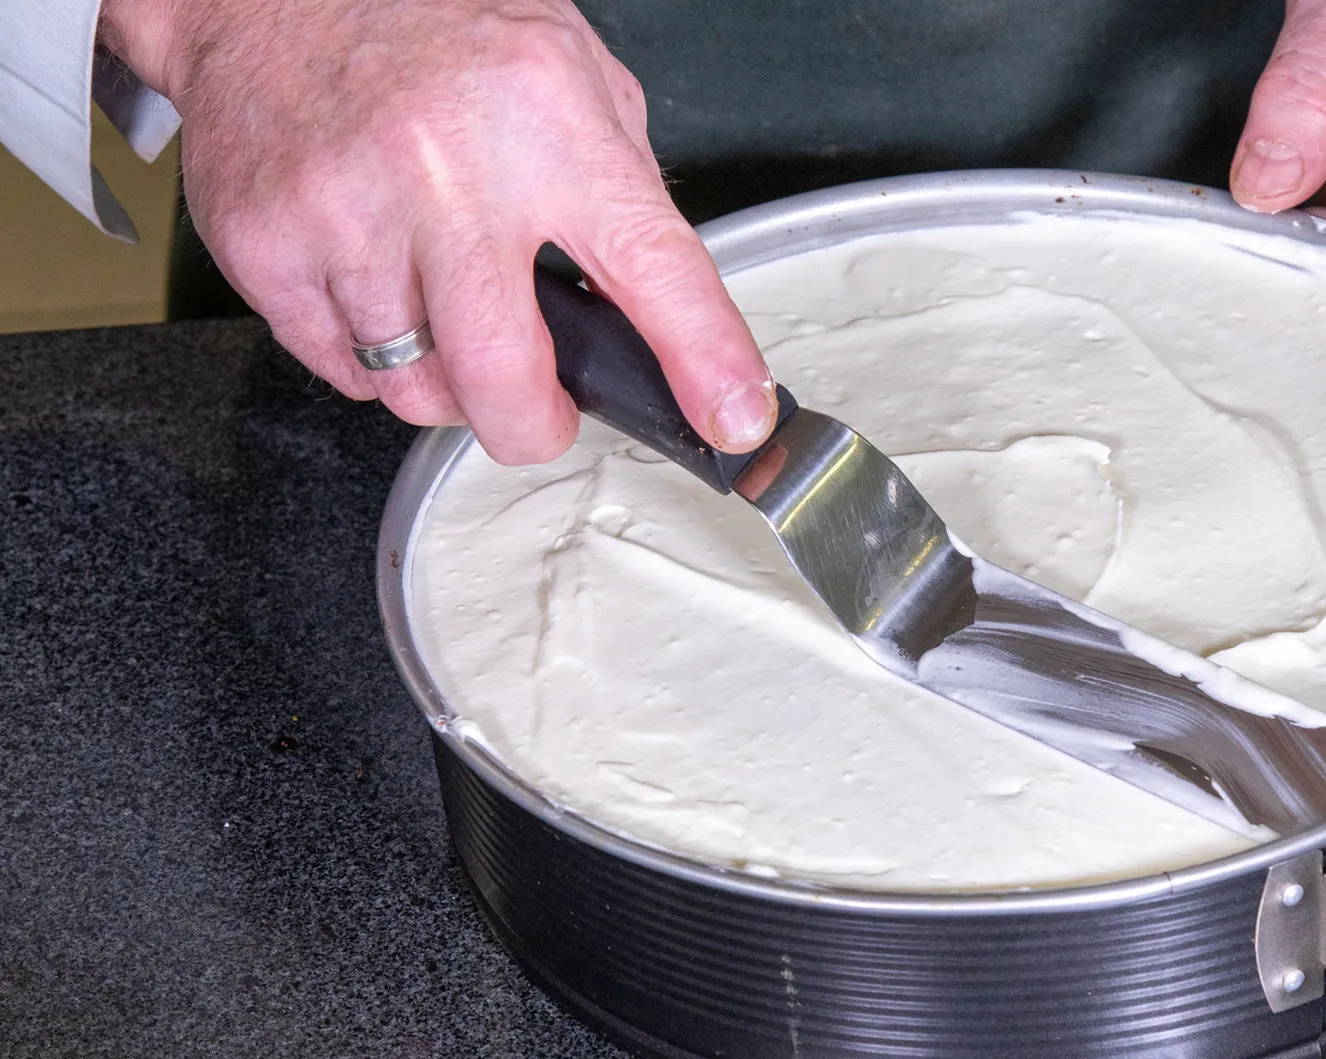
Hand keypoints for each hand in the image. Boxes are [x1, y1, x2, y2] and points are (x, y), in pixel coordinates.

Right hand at [98, 0, 776, 462]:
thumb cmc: (429, 24)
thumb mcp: (566, 71)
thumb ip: (618, 183)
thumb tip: (662, 303)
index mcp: (546, 121)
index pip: (651, 264)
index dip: (701, 358)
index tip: (732, 416)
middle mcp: (446, 170)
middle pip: (504, 378)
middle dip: (535, 425)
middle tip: (543, 409)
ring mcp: (348, 213)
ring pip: (416, 388)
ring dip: (446, 382)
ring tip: (444, 309)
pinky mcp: (267, 246)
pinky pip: (342, 369)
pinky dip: (372, 356)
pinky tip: (378, 287)